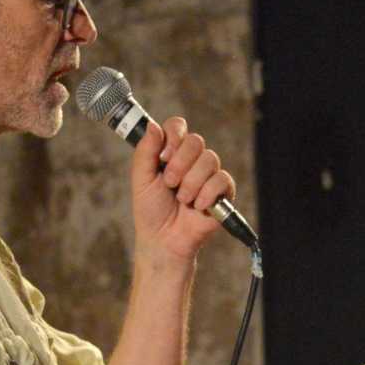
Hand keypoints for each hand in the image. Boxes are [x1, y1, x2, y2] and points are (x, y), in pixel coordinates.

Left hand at [130, 115, 235, 264]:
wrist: (163, 239)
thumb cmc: (151, 211)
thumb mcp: (141, 179)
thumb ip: (145, 151)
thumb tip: (154, 125)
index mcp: (171, 153)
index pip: (177, 126)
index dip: (173, 137)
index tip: (163, 157)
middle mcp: (191, 160)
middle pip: (196, 140)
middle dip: (180, 164)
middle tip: (170, 184)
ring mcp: (208, 174)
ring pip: (210, 159)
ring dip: (191, 183)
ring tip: (182, 199)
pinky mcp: (222, 191)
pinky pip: (223, 179)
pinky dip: (207, 193)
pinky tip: (198, 206)